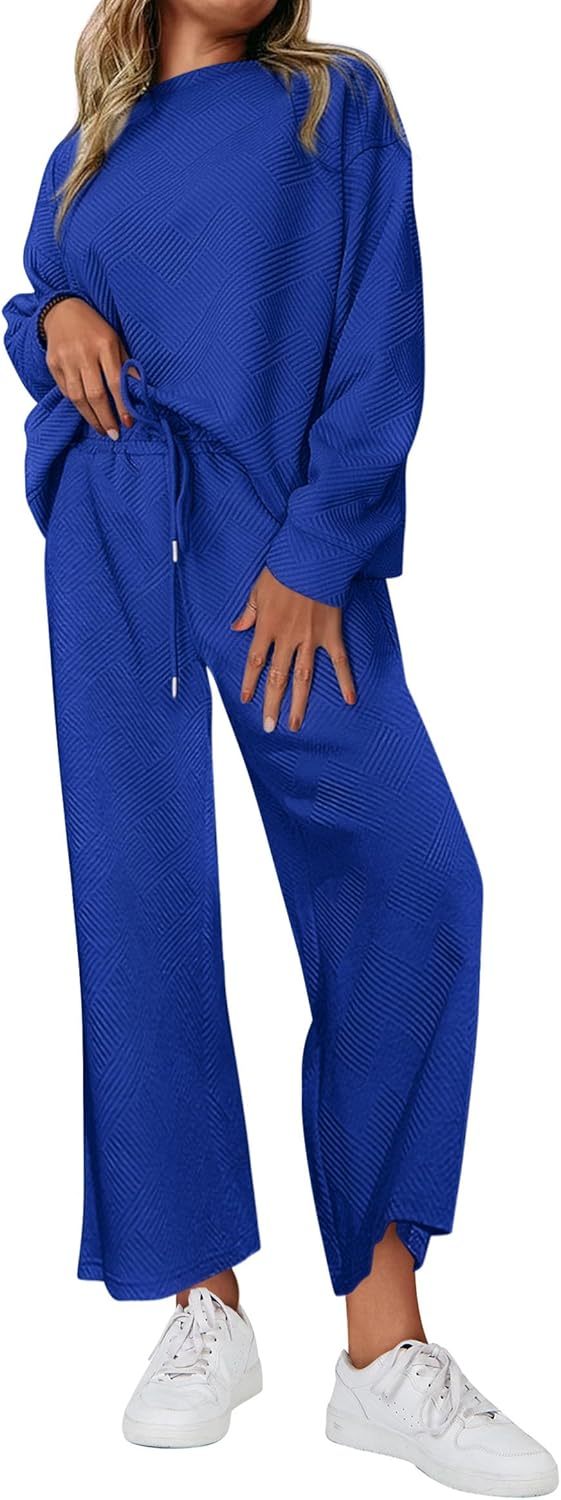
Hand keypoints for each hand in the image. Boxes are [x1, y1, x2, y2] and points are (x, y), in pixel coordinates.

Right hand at [43, 297, 131, 437]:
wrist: (62, 310)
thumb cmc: (94, 328)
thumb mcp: (116, 340)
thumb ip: (126, 364)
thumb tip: (139, 390)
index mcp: (104, 344)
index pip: (115, 382)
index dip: (122, 405)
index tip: (128, 423)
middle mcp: (84, 353)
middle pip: (95, 394)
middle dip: (106, 418)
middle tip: (114, 434)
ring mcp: (66, 359)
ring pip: (77, 397)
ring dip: (91, 417)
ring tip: (102, 429)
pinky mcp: (53, 364)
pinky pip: (65, 391)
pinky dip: (77, 405)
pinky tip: (87, 413)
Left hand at [231, 567, 356, 732]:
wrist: (313, 557)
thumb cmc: (284, 568)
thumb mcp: (258, 589)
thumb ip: (249, 611)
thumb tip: (236, 628)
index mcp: (267, 627)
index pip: (255, 662)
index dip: (249, 683)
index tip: (246, 700)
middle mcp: (287, 638)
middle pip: (278, 678)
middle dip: (272, 704)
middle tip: (269, 727)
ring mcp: (311, 639)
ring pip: (304, 678)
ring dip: (299, 703)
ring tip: (295, 724)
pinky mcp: (331, 634)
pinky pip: (340, 662)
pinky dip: (346, 681)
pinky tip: (350, 699)